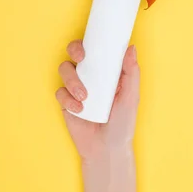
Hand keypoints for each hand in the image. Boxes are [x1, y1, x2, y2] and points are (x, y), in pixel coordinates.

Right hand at [55, 40, 139, 161]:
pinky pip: (60, 92)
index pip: (95, 48)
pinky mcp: (66, 102)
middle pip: (74, 52)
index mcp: (106, 71)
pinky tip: (79, 109)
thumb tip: (131, 48)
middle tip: (81, 59)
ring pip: (65, 69)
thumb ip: (132, 73)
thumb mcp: (131, 97)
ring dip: (72, 80)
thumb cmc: (123, 123)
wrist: (107, 150)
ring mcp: (76, 87)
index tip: (91, 45)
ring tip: (84, 97)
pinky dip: (68, 99)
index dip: (90, 41)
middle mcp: (90, 75)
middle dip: (74, 51)